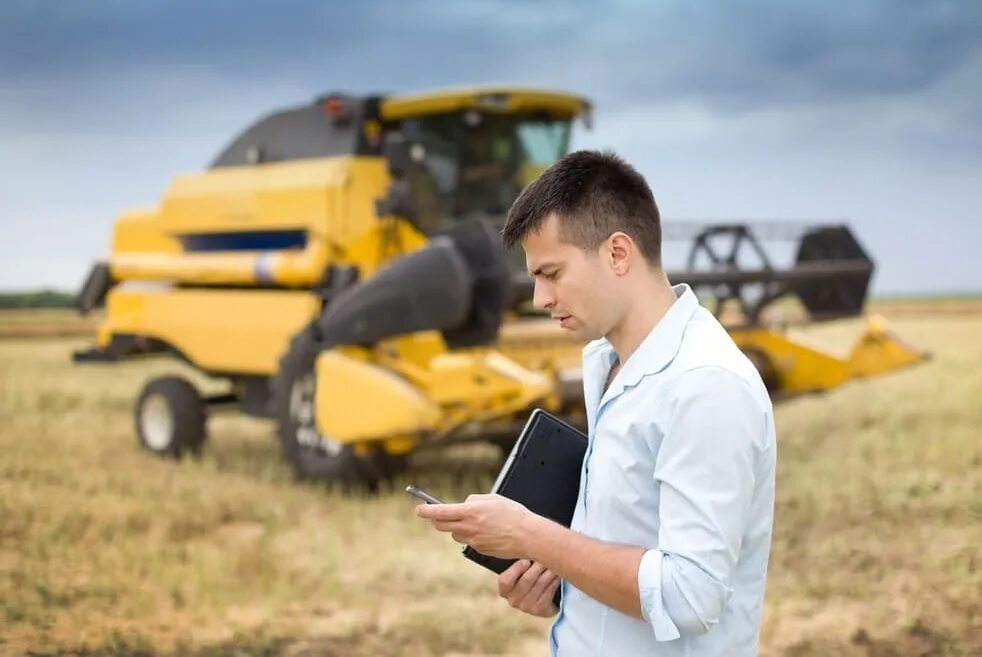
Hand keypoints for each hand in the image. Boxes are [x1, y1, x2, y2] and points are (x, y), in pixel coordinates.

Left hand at [415, 493, 538, 558]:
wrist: (527, 535)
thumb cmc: (513, 514)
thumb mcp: (492, 498)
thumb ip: (474, 500)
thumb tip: (463, 504)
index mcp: (470, 512)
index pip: (440, 512)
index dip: (426, 511)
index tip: (419, 509)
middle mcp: (468, 527)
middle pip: (441, 526)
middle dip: (436, 520)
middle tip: (438, 515)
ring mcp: (473, 540)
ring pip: (455, 534)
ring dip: (457, 528)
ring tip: (475, 522)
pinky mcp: (479, 550)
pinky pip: (469, 541)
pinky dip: (472, 535)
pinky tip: (487, 531)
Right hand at [498, 559, 559, 617]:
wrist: (541, 595)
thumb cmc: (528, 574)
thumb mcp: (520, 569)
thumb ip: (521, 560)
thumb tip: (526, 547)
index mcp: (504, 590)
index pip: (506, 580)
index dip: (516, 569)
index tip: (526, 561)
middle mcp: (514, 601)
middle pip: (527, 579)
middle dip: (539, 565)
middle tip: (548, 554)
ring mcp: (527, 607)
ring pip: (541, 583)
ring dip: (550, 570)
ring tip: (556, 560)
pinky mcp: (541, 610)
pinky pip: (550, 591)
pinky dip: (555, 580)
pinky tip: (559, 574)